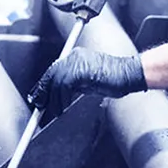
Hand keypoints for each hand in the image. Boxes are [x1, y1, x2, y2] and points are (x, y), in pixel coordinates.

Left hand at [27, 48, 146, 115]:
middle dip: (44, 93)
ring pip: (56, 81)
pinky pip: (64, 85)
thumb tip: (58, 95)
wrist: (129, 74)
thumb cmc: (113, 79)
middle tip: (40, 107)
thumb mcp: (88, 82)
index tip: (38, 98)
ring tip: (54, 111)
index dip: (44, 86)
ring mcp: (77, 61)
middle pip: (51, 74)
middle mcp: (74, 56)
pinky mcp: (82, 70)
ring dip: (53, 99)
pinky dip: (61, 99)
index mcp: (75, 56)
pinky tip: (63, 108)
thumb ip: (73, 85)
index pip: (54, 70)